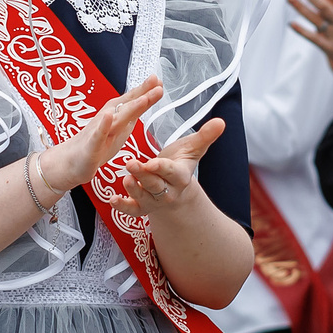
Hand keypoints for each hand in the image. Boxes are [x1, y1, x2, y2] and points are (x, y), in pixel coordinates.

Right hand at [38, 76, 163, 195]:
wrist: (72, 160)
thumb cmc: (98, 142)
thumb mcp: (122, 125)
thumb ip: (135, 111)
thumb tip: (149, 95)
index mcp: (117, 113)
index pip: (134, 99)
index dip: (147, 89)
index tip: (160, 80)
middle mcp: (108, 117)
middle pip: (127, 104)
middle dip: (142, 93)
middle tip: (156, 82)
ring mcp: (100, 130)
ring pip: (117, 118)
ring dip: (130, 107)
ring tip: (143, 99)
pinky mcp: (92, 144)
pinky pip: (98, 134)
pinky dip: (103, 125)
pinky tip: (108, 117)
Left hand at [109, 117, 225, 218]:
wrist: (176, 190)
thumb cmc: (181, 164)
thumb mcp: (192, 149)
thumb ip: (205, 136)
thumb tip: (221, 122)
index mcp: (180, 176)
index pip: (170, 172)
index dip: (161, 168)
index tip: (152, 162)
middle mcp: (168, 192)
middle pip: (154, 184)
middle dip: (142, 175)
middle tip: (130, 164)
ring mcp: (154, 201)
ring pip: (142, 197)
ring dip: (132, 190)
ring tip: (125, 178)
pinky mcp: (142, 208)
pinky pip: (132, 211)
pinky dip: (122, 207)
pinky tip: (111, 200)